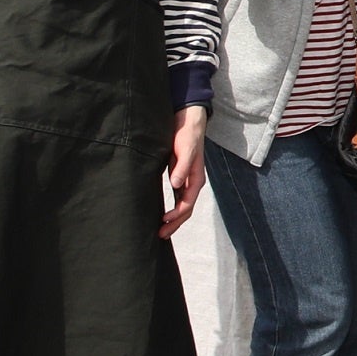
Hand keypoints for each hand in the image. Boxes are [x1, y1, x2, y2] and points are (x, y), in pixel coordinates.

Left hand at [160, 105, 207, 237]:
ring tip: (161, 230)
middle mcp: (192, 182)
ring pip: (181, 205)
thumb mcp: (185, 149)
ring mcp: (186, 180)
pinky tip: (162, 213)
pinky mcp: (179, 175)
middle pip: (185, 209)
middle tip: (160, 235)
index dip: (176, 215)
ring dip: (173, 219)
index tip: (163, 222)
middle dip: (174, 223)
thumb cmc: (187, 134)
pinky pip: (177, 197)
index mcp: (196, 179)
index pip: (187, 204)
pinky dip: (171, 208)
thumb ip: (182, 166)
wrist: (188, 120)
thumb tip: (176, 184)